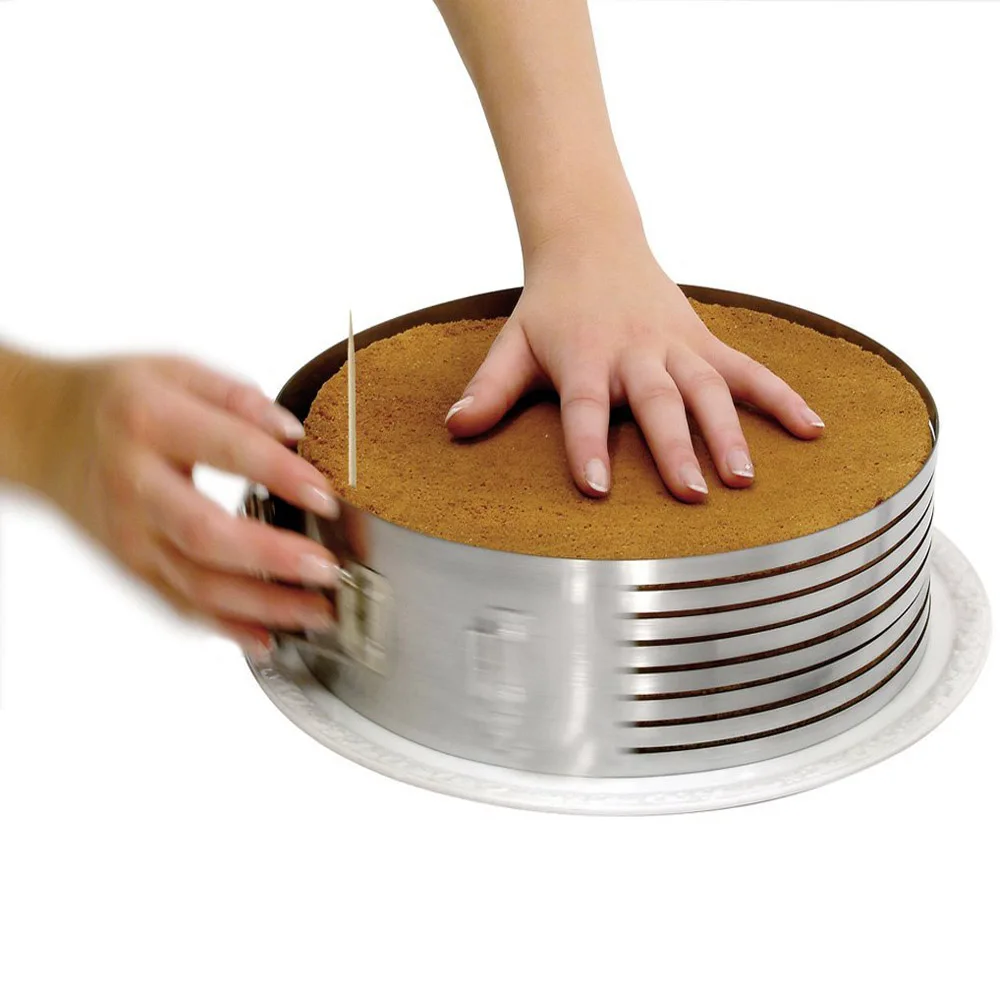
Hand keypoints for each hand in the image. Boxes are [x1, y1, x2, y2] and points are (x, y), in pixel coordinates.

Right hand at [36, 354, 341, 655]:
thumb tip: (293, 431)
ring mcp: (130, 535)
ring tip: (317, 611)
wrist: (44, 432)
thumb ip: (237, 397)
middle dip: (272, 557)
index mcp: (149, 422)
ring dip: (262, 605)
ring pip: (196, 584)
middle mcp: (134, 484)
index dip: (280, 474)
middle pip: (205, 533)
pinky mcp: (131, 566)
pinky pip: (179, 605)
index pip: (225, 449)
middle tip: (327, 568)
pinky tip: (269, 638)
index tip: (326, 495)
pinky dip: (225, 628)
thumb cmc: (119, 400)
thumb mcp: (175, 371)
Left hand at [445, 226, 824, 498]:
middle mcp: (635, 352)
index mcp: (584, 356)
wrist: (592, 244)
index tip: (594, 487)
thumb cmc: (549, 307)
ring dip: (730, 432)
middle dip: (673, 448)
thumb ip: (490, 388)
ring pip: (708, 389)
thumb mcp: (513, 344)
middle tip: (690, 495)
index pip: (584, 406)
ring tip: (745, 479)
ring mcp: (676, 346)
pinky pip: (750, 370)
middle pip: (656, 402)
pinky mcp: (705, 341)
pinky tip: (812, 428)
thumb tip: (453, 429)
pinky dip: (782, 396)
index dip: (587, 445)